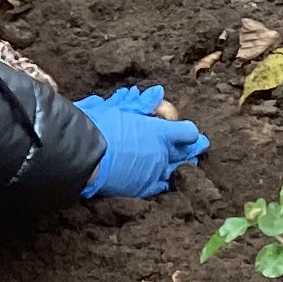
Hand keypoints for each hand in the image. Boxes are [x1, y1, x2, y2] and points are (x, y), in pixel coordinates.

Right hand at [75, 84, 205, 199]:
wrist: (83, 155)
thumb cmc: (98, 127)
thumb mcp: (119, 109)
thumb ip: (141, 105)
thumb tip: (158, 93)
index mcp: (159, 132)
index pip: (187, 131)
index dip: (187, 130)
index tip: (185, 130)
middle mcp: (162, 153)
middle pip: (187, 152)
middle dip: (193, 148)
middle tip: (199, 146)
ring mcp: (155, 172)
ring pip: (178, 170)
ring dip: (182, 164)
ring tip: (186, 163)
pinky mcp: (144, 188)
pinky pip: (163, 186)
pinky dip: (167, 181)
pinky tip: (168, 179)